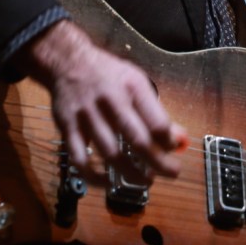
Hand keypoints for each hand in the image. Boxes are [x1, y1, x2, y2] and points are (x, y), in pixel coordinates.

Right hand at [15, 20, 186, 182]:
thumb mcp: (135, 81)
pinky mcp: (67, 128)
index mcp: (131, 86)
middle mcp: (110, 100)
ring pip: (111, 153)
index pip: (156, 119)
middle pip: (137, 138)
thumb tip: (178, 138)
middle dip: (158, 161)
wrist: (68, 62)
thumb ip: (154, 110)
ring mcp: (87, 116)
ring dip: (131, 172)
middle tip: (172, 172)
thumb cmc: (108, 74)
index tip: (176, 149)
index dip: (169, 140)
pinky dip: (95, 177)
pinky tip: (108, 182)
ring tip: (146, 180)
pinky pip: (81, 160)